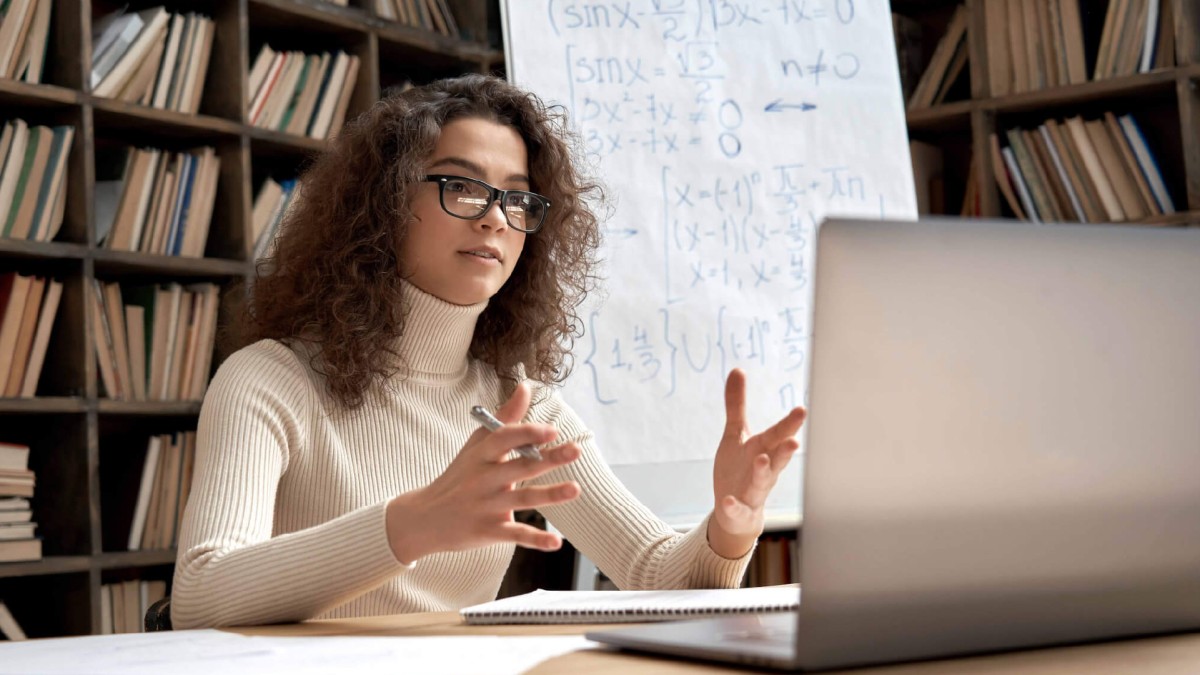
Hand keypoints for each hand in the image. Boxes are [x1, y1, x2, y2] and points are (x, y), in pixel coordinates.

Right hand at [385, 383, 581, 563]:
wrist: (425, 518)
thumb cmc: (459, 475)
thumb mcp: (476, 445)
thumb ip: (504, 418)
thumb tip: (526, 386)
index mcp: (481, 455)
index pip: (503, 439)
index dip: (527, 433)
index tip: (552, 430)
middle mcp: (484, 479)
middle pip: (520, 467)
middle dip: (549, 459)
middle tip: (576, 450)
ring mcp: (486, 506)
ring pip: (522, 500)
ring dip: (550, 495)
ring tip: (576, 489)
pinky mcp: (488, 531)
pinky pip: (515, 535)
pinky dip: (536, 540)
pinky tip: (556, 543)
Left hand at [708, 369, 806, 558]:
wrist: (735, 512)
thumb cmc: (741, 468)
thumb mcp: (735, 435)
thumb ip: (737, 405)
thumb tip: (737, 369)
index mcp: (763, 449)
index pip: (778, 435)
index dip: (789, 424)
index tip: (802, 410)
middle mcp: (763, 470)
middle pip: (776, 459)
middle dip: (785, 451)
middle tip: (794, 442)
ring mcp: (753, 492)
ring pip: (762, 483)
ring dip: (763, 472)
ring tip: (762, 460)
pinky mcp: (740, 510)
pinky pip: (737, 509)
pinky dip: (733, 506)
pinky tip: (728, 501)